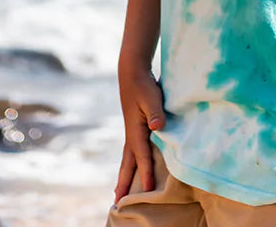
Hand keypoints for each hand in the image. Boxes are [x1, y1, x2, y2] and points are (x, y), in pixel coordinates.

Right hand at [113, 68, 166, 203]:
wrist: (132, 73)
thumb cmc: (144, 85)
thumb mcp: (152, 97)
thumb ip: (155, 113)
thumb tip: (157, 126)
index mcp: (135, 131)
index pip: (142, 156)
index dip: (146, 173)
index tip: (147, 189)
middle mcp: (131, 134)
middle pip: (128, 163)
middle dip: (124, 183)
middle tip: (118, 202)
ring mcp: (131, 131)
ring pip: (128, 158)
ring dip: (124, 175)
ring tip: (119, 191)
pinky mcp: (134, 127)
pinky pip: (132, 151)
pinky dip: (130, 163)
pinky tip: (133, 165)